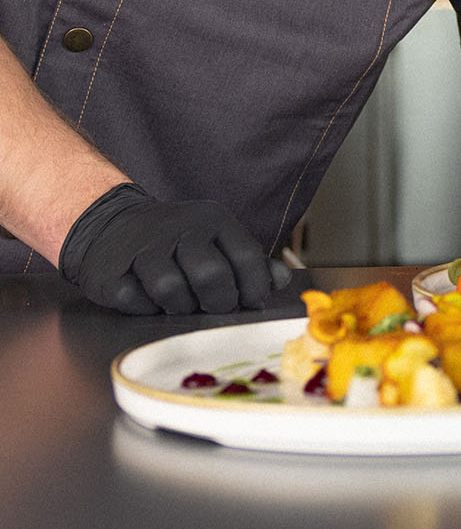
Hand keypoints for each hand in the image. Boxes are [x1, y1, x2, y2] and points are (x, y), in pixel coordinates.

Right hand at [59, 183, 284, 314]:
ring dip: (180, 307)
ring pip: (170, 288)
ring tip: (181, 304)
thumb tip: (281, 279)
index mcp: (213, 219)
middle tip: (216, 309)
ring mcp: (144, 248)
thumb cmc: (177, 241)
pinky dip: (145, 308)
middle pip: (211, 275)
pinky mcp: (112, 270)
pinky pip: (135, 301)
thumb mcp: (217, 240)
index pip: (245, 256)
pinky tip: (148, 301)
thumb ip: (250, 261)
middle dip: (220, 300)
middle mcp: (180, 228)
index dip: (254, 286)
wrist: (111, 225)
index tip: (252, 303)